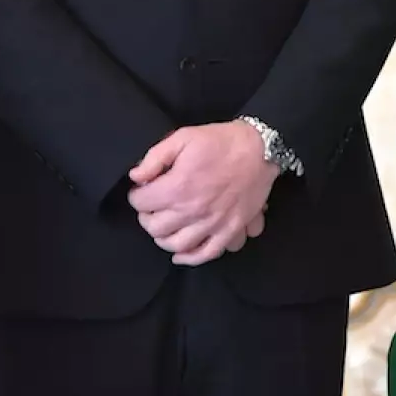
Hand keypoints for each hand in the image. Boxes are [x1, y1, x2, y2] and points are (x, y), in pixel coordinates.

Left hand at [128, 122, 277, 266]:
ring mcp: (212, 224)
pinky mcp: (230, 230)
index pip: (141, 203)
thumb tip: (135, 176)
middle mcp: (193, 210)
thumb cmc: (220, 141)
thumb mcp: (183, 137)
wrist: (260, 149)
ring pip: (176, 244)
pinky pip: (206, 254)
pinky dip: (190, 258)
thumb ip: (155, 157)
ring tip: (165, 225)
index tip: (142, 189)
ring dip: (163, 238)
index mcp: (178, 187)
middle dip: (147, 216)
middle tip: (152, 206)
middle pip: (155, 227)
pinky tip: (180, 253)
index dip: (137, 195)